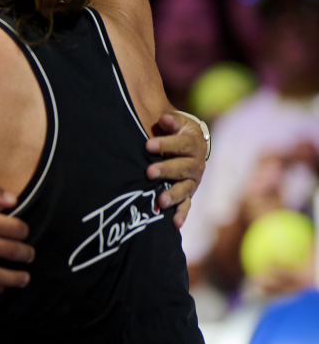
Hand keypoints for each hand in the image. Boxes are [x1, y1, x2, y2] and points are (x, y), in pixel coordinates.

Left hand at [145, 113, 206, 228]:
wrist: (187, 144)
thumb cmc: (176, 131)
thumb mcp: (176, 123)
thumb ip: (170, 121)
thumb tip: (164, 120)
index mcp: (194, 144)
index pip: (182, 144)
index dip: (166, 145)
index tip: (148, 145)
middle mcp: (196, 164)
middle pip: (183, 168)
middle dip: (166, 170)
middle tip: (149, 172)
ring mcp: (192, 181)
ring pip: (185, 189)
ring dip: (173, 195)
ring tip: (160, 201)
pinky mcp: (187, 194)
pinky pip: (186, 205)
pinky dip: (181, 214)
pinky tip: (173, 223)